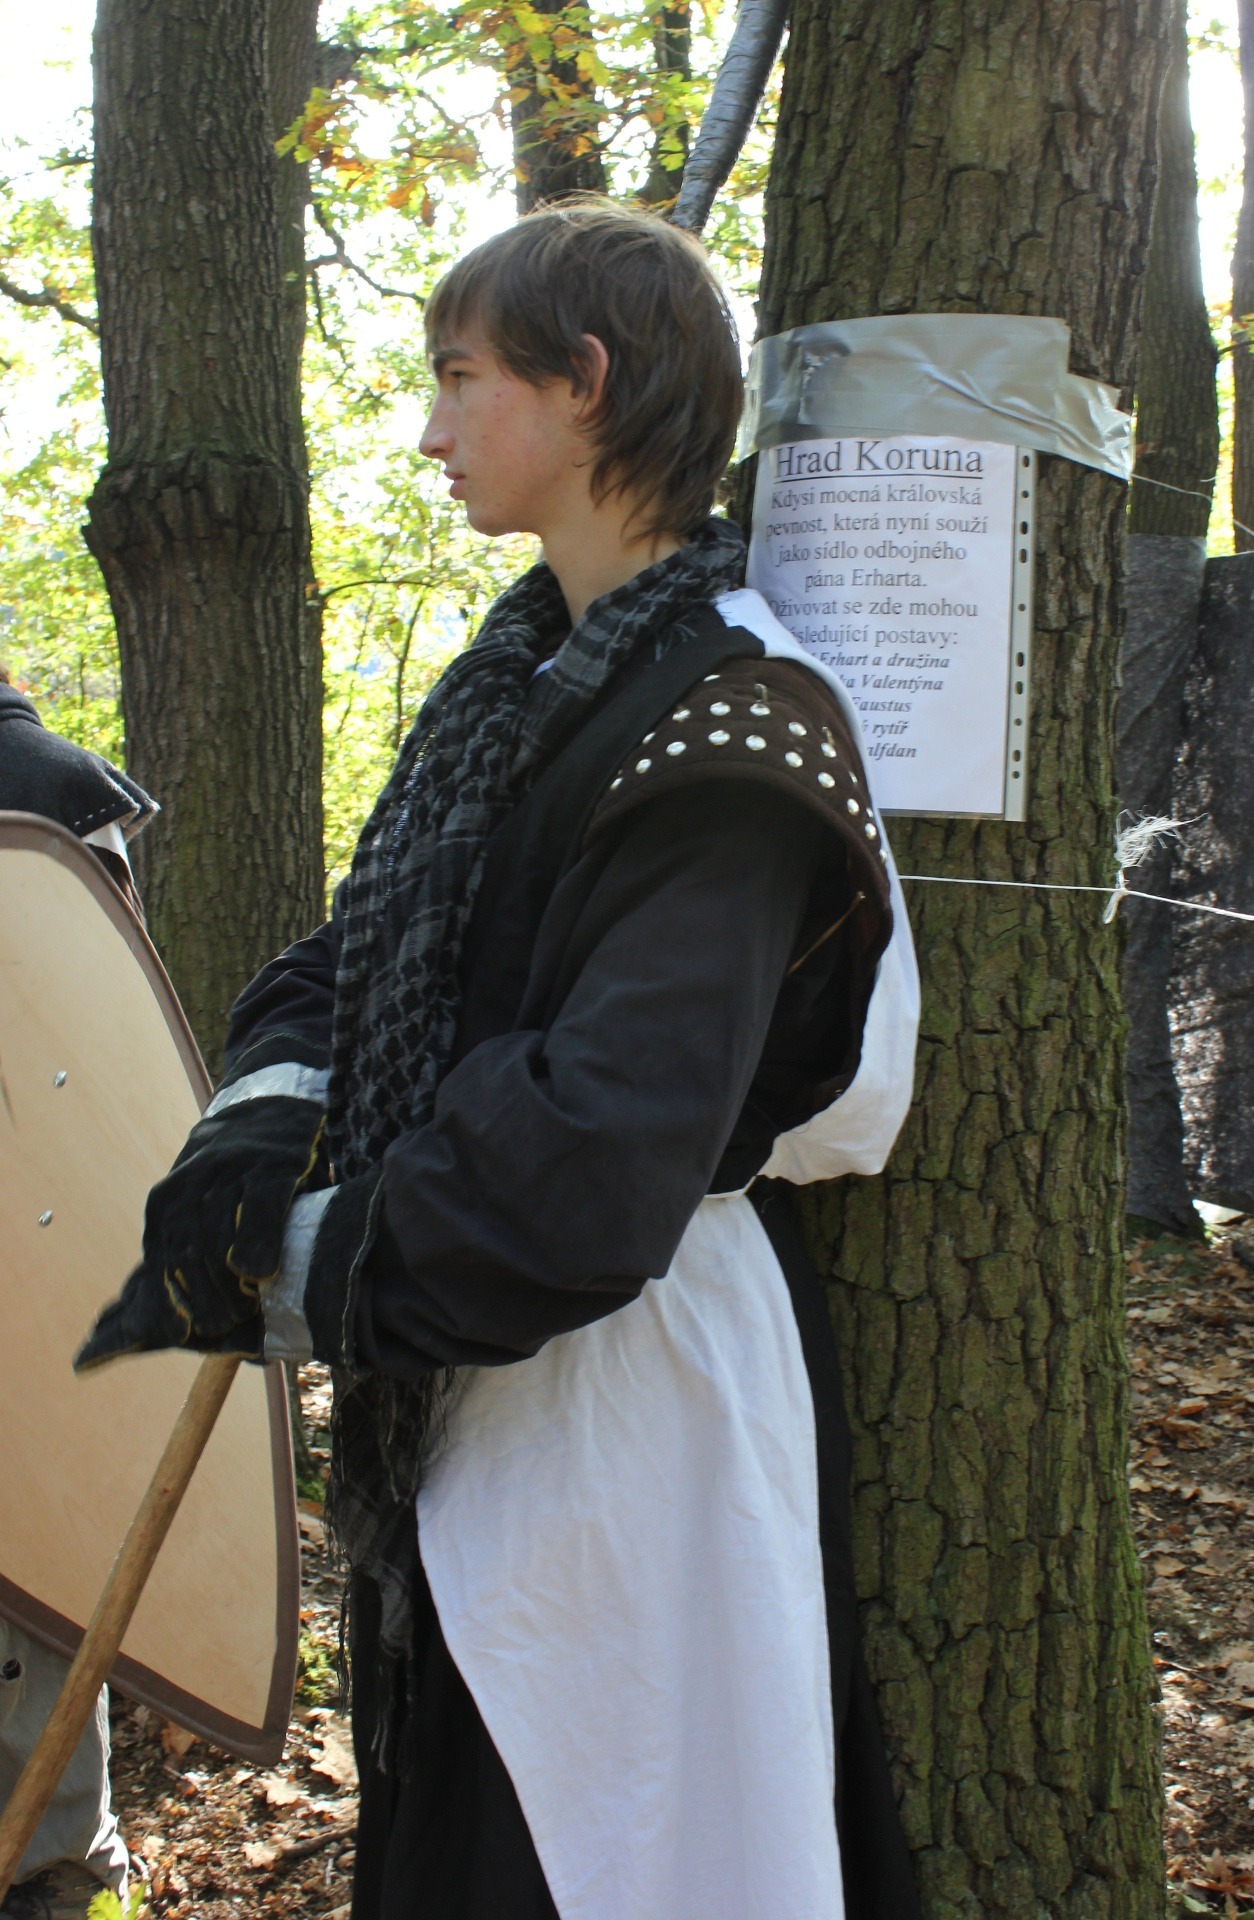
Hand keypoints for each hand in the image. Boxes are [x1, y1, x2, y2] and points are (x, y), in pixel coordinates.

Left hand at [76, 1090, 327, 1370]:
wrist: (272, 1098)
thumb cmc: (235, 1170)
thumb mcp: (198, 1199)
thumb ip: (183, 1244)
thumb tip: (155, 1314)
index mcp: (168, 1198)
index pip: (161, 1260)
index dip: (171, 1301)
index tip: (184, 1332)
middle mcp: (193, 1181)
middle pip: (187, 1252)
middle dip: (202, 1297)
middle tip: (223, 1324)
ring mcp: (233, 1170)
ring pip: (219, 1234)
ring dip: (228, 1282)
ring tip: (244, 1306)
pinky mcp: (274, 1162)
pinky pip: (261, 1207)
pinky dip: (257, 1242)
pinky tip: (258, 1272)